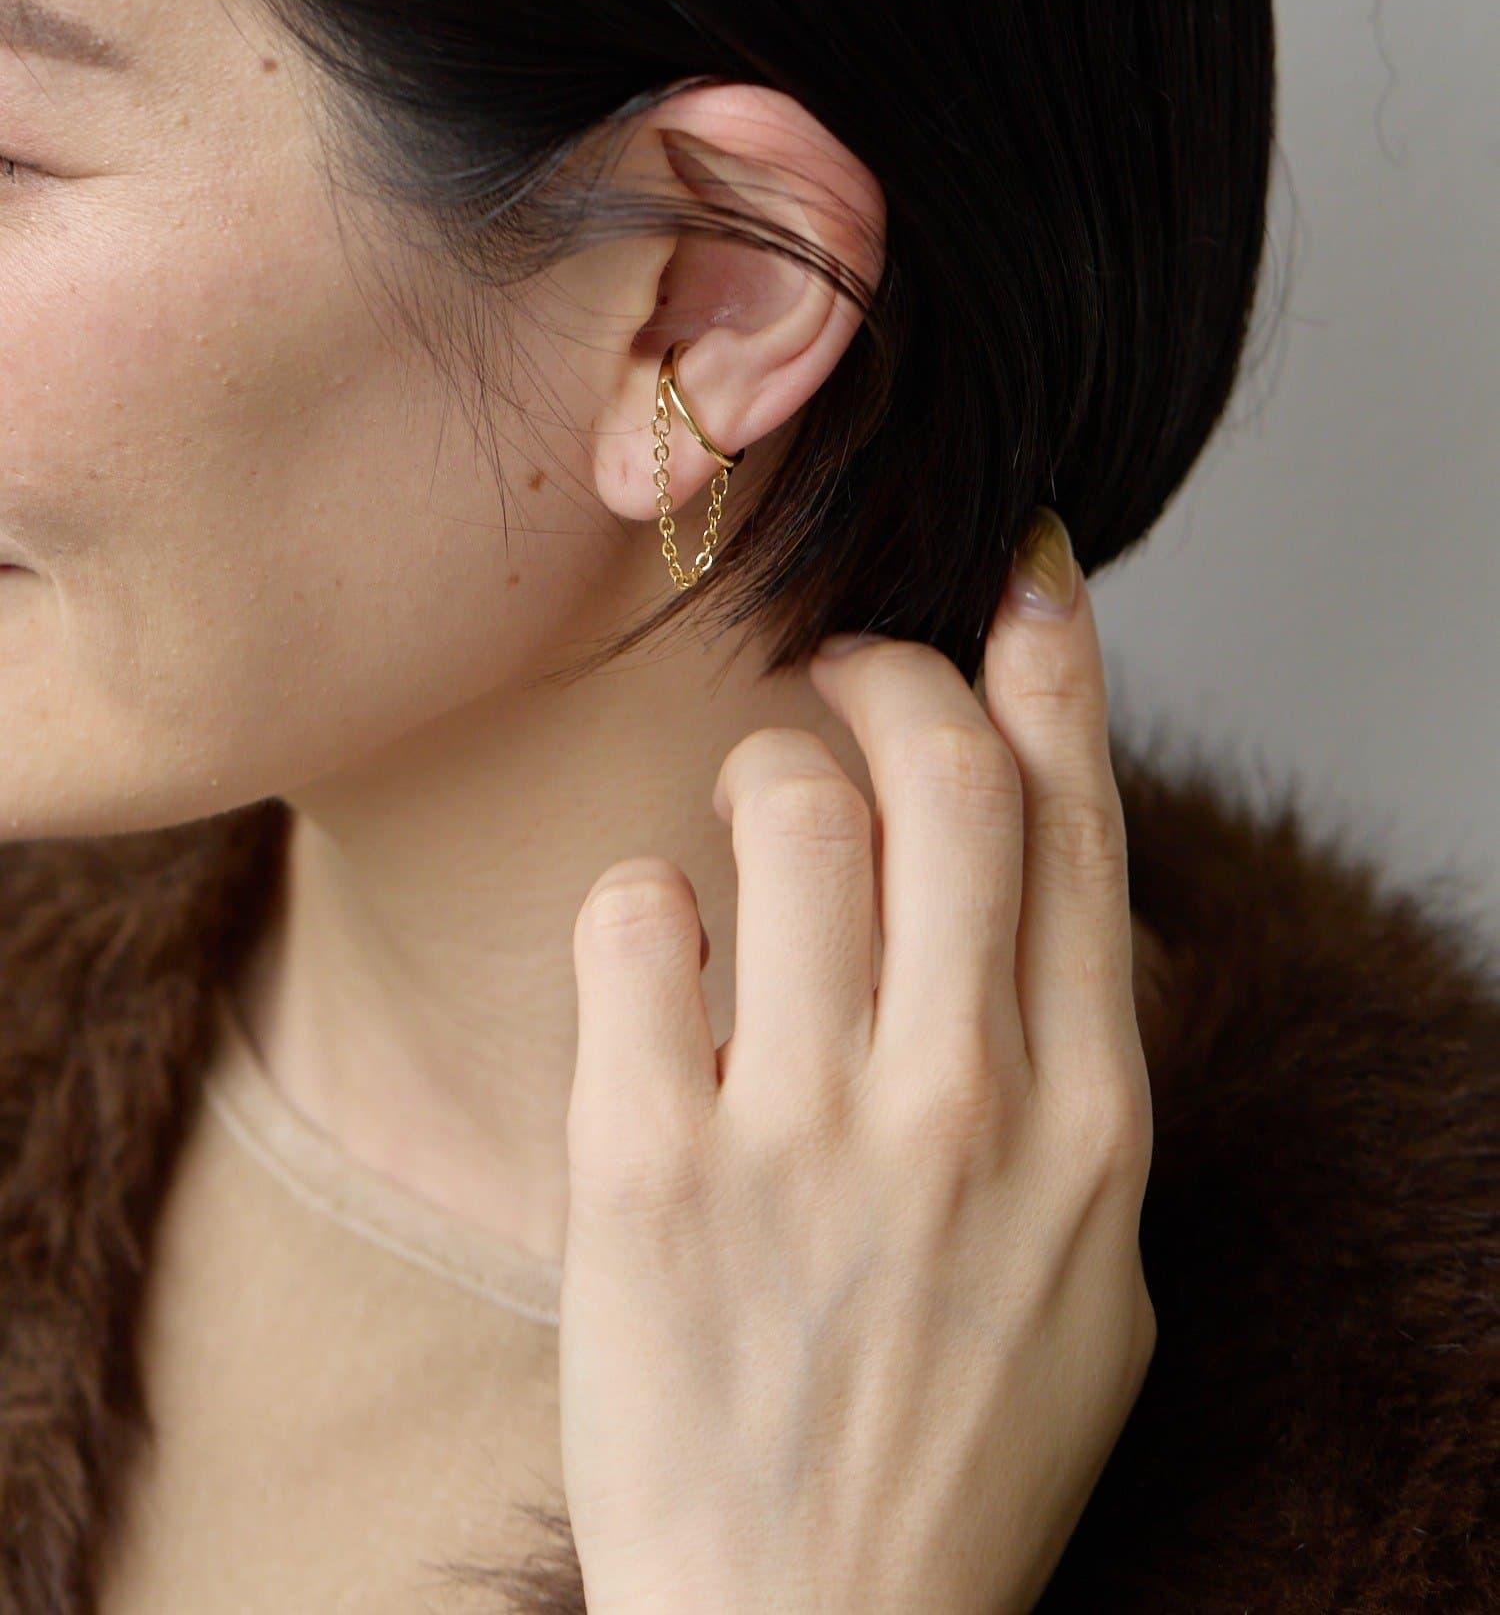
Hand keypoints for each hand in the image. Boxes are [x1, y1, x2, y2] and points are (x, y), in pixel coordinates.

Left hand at [561, 508, 1154, 1612]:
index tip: (1018, 561)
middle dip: (888, 670)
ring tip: (741, 822)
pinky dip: (642, 903)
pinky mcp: (646, 1168)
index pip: (1077, 819)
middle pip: (940, 768)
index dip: (1050, 659)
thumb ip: (1075, 1082)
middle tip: (843, 670)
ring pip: (786, 806)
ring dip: (755, 771)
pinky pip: (633, 919)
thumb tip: (1032, 901)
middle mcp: (961, 1100)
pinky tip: (656, 962)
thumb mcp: (1091, 1274)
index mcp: (1088, 1119)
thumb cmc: (954, 1449)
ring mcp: (801, 1131)